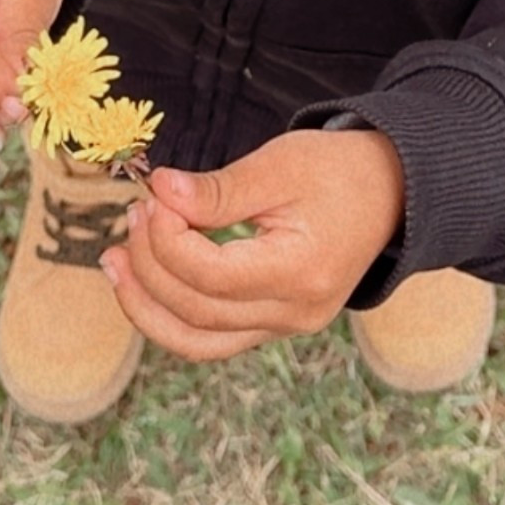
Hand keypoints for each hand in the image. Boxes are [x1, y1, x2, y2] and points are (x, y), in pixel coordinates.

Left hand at [100, 129, 404, 360]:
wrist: (391, 191)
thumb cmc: (338, 169)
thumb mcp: (280, 164)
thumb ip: (218, 188)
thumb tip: (159, 191)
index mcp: (301, 272)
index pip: (210, 275)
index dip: (167, 238)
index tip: (153, 196)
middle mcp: (295, 313)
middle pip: (197, 310)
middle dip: (150, 263)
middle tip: (134, 212)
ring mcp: (287, 326)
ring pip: (197, 340)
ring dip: (147, 304)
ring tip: (112, 261)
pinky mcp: (276, 322)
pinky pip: (212, 337)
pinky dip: (172, 314)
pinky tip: (142, 282)